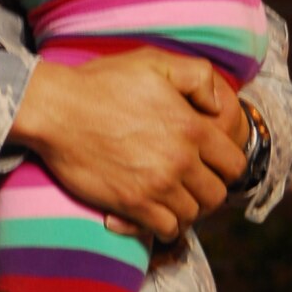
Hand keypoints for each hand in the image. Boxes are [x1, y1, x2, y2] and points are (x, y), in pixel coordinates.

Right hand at [11, 48, 246, 242]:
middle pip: (217, 194)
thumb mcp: (154, 62)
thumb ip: (198, 76)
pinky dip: (165, 226)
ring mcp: (157, 185)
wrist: (57, 109)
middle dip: (207, 190)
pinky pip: (166, 229)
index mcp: (193, 127)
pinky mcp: (132, 204)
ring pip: (193, 214)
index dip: (224, 166)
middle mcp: (181, 160)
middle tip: (190, 184)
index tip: (209, 164)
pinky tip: (154, 214)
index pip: (233, 164)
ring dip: (186, 209)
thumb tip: (219, 106)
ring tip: (172, 198)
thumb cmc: (102, 83)